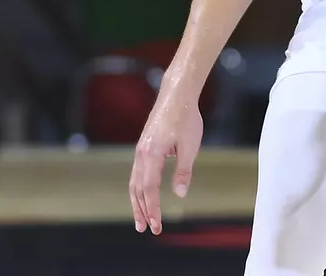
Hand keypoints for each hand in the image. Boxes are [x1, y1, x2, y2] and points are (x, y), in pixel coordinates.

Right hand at [129, 99, 202, 234]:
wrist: (176, 96)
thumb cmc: (186, 119)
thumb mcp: (190, 146)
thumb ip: (183, 172)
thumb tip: (179, 195)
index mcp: (151, 154)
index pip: (150, 189)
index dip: (153, 209)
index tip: (156, 225)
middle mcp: (141, 154)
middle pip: (138, 190)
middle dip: (142, 211)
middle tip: (148, 229)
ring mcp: (140, 151)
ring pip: (134, 183)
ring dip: (137, 203)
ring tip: (140, 220)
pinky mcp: (143, 147)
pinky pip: (137, 173)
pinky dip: (139, 189)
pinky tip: (143, 197)